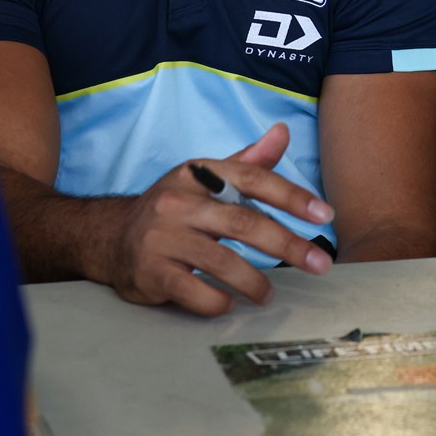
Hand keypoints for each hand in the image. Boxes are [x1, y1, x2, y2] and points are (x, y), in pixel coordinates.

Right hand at [109, 123, 334, 315]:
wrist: (110, 237)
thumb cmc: (174, 208)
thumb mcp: (206, 178)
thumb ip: (248, 161)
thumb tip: (283, 131)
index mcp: (199, 173)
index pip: (252, 179)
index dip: (291, 195)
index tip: (325, 214)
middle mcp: (179, 201)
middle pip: (243, 222)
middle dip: (288, 244)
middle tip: (320, 264)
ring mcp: (163, 237)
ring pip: (220, 261)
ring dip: (254, 282)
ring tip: (270, 294)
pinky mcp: (151, 272)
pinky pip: (192, 291)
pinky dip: (216, 301)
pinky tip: (229, 303)